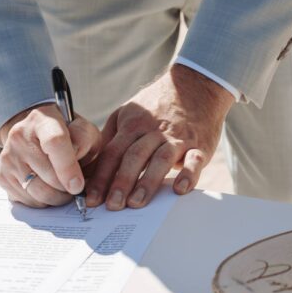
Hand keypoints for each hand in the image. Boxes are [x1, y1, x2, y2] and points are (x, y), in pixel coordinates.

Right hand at [0, 104, 101, 207]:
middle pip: (47, 176)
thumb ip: (85, 142)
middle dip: (67, 189)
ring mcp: (8, 157)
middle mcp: (20, 137)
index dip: (68, 168)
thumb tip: (76, 169)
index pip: (55, 143)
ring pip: (37, 193)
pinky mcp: (1, 176)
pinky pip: (26, 200)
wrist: (37, 133)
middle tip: (75, 186)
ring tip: (63, 187)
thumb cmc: (66, 134)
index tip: (78, 186)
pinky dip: (42, 201)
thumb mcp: (84, 131)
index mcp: (43, 121)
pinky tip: (48, 188)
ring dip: (56, 197)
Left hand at [85, 64, 234, 210]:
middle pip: (134, 157)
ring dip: (148, 182)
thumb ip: (112, 137)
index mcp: (133, 125)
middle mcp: (154, 131)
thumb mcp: (129, 112)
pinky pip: (194, 160)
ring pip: (161, 159)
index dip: (101, 176)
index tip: (92, 198)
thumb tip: (92, 165)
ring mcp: (178, 138)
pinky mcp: (199, 144)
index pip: (112, 152)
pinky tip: (180, 189)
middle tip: (112, 206)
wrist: (196, 86)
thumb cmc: (158, 105)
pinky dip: (188, 174)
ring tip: (137, 203)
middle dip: (121, 182)